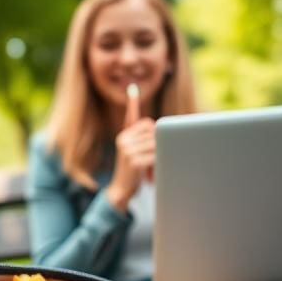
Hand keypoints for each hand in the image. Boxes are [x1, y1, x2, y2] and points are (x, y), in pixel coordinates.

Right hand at [106, 91, 154, 211]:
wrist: (121, 191)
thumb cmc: (132, 172)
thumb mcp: (134, 153)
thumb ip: (142, 140)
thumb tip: (155, 126)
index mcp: (123, 136)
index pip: (133, 117)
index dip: (132, 103)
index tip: (132, 89)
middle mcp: (123, 140)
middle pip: (153, 129)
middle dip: (159, 142)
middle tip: (153, 158)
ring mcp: (127, 150)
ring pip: (156, 142)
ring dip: (161, 153)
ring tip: (152, 166)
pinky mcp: (133, 161)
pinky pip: (156, 154)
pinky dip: (159, 161)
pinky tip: (152, 171)